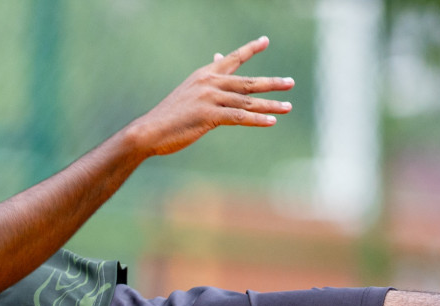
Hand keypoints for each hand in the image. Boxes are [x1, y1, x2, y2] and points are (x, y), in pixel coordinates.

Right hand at [127, 36, 292, 156]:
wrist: (149, 131)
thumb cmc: (169, 115)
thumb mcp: (188, 93)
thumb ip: (205, 84)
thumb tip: (215, 64)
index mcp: (204, 75)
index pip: (232, 58)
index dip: (250, 49)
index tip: (265, 41)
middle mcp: (209, 83)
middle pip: (248, 82)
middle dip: (272, 83)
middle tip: (290, 83)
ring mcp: (209, 99)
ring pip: (247, 102)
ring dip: (270, 105)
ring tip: (288, 106)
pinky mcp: (208, 116)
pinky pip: (239, 118)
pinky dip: (257, 120)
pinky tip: (272, 121)